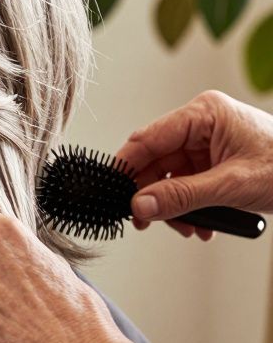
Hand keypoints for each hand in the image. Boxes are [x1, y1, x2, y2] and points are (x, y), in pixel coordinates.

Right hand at [115, 90, 272, 240]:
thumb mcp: (232, 185)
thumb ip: (182, 197)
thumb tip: (140, 205)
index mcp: (203, 113)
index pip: (148, 139)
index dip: (126, 168)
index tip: (111, 193)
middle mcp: (201, 125)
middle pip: (156, 162)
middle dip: (154, 195)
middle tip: (147, 221)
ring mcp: (207, 144)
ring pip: (169, 178)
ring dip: (173, 207)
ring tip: (188, 228)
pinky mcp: (214, 162)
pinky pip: (187, 185)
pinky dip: (189, 207)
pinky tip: (201, 224)